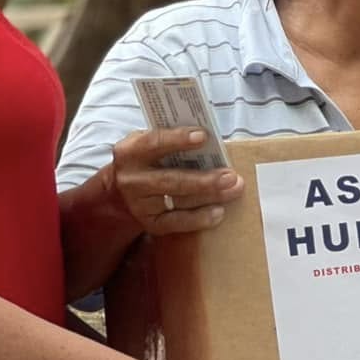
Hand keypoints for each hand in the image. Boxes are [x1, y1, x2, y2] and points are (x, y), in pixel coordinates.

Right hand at [105, 129, 244, 236]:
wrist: (125, 191)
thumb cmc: (149, 160)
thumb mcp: (151, 144)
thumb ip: (173, 140)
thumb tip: (210, 140)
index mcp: (130, 152)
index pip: (154, 143)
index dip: (178, 139)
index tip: (203, 137)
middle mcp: (132, 180)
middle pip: (171, 179)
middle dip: (204, 179)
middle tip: (231, 176)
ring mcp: (139, 204)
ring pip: (179, 201)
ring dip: (210, 196)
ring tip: (234, 190)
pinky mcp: (150, 223)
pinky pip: (177, 222)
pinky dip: (199, 218)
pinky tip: (218, 212)